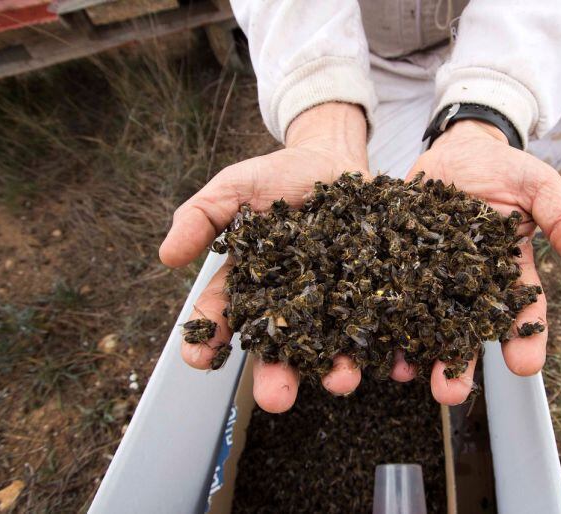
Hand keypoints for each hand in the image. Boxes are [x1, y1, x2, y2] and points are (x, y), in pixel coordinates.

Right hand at [161, 103, 381, 412]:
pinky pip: (378, 320)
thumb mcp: (235, 187)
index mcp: (250, 284)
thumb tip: (167, 256)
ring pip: (331, 343)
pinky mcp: (368, 291)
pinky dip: (386, 344)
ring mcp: (330, 300)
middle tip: (276, 399)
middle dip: (276, 375)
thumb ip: (202, 216)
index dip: (208, 340)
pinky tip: (393, 363)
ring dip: (335, 368)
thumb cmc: (277, 175)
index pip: (224, 316)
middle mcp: (288, 303)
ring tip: (341, 380)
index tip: (199, 358)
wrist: (333, 157)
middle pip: (279, 347)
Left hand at [404, 119, 560, 404]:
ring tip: (408, 377)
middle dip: (461, 364)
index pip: (521, 313)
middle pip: (467, 330)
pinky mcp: (400, 263)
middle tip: (451, 393)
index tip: (525, 368)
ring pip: (426, 321)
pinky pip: (391, 294)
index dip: (525, 340)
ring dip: (417, 353)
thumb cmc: (504, 167)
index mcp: (508, 272)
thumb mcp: (539, 186)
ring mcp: (433, 276)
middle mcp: (470, 284)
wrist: (455, 147)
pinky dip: (384, 319)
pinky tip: (377, 343)